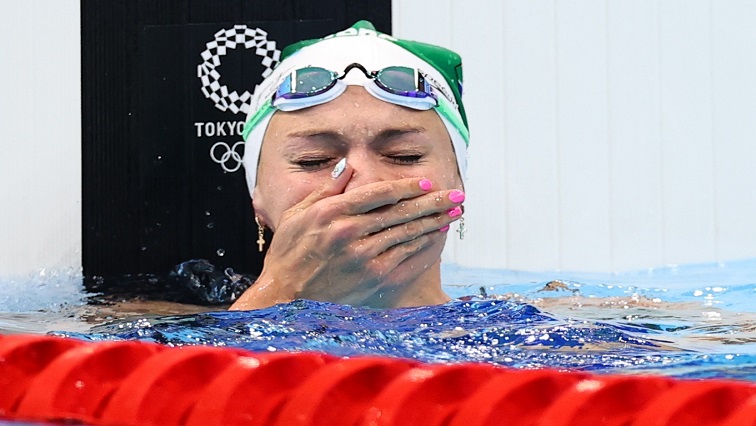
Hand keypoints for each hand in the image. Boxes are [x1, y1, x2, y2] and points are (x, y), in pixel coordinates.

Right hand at [229, 161, 463, 309]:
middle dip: (433, 202)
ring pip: (407, 234)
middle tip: (457, 196)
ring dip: (435, 223)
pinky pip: (407, 259)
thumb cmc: (289, 254)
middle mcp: (350, 232)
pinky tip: (437, 239)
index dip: (407, 187)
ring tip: (453, 215)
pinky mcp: (372, 279)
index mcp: (332, 212)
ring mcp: (363, 257)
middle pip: (401, 212)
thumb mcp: (298, 214)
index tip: (426, 183)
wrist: (284, 298)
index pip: (379, 192)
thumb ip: (326, 189)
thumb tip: (348, 166)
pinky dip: (425, 247)